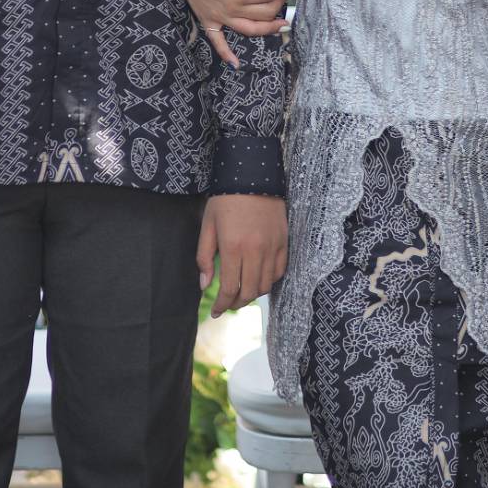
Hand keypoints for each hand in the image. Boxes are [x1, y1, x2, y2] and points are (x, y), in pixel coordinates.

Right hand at [169, 0, 288, 67]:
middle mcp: (233, 9)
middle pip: (265, 13)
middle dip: (278, 4)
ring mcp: (220, 18)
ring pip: (249, 30)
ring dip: (268, 30)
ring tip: (281, 27)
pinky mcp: (208, 21)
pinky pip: (217, 42)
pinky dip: (226, 54)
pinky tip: (235, 64)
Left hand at [197, 194, 287, 315]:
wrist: (252, 175)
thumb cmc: (225, 200)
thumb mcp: (207, 226)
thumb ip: (205, 257)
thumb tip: (204, 285)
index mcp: (233, 247)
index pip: (229, 289)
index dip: (222, 305)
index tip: (215, 312)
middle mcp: (255, 251)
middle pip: (249, 292)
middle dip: (236, 304)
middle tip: (227, 305)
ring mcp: (272, 247)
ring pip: (265, 285)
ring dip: (252, 294)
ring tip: (241, 293)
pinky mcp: (284, 242)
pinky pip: (279, 271)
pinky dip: (269, 281)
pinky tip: (258, 279)